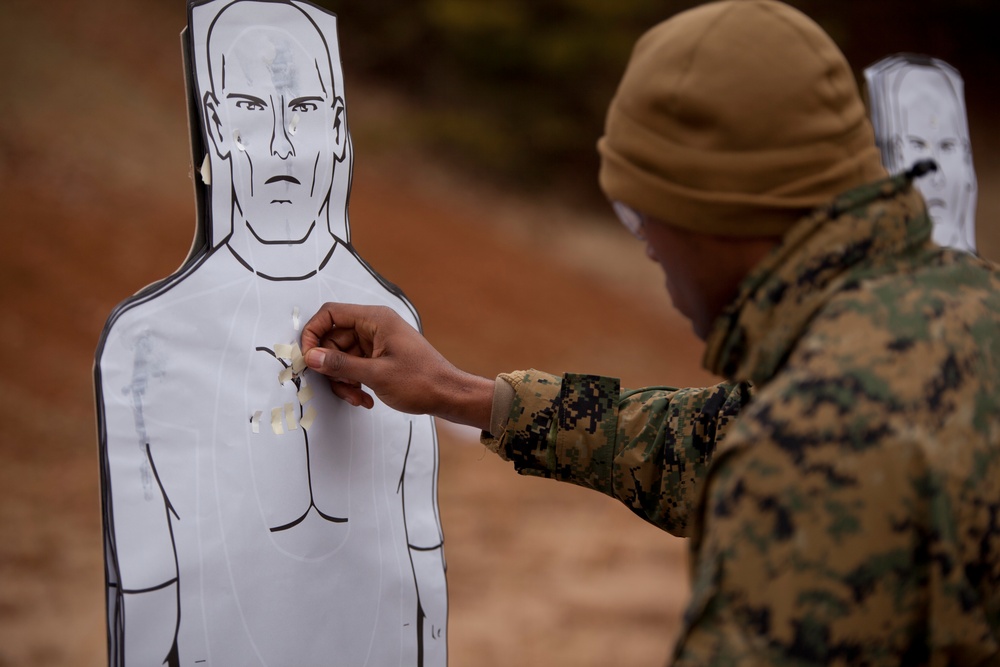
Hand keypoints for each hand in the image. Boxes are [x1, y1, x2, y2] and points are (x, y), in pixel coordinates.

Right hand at [301, 303, 493, 429]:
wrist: (448, 395)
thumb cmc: (421, 381)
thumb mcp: (376, 375)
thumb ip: (340, 365)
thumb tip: (311, 356)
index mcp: (375, 319)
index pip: (330, 314)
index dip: (313, 334)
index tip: (308, 358)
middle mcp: (374, 326)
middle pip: (333, 339)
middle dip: (332, 367)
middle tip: (341, 387)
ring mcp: (376, 342)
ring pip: (342, 357)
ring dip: (343, 380)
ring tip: (357, 397)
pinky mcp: (379, 357)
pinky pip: (354, 366)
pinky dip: (354, 383)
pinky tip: (364, 398)